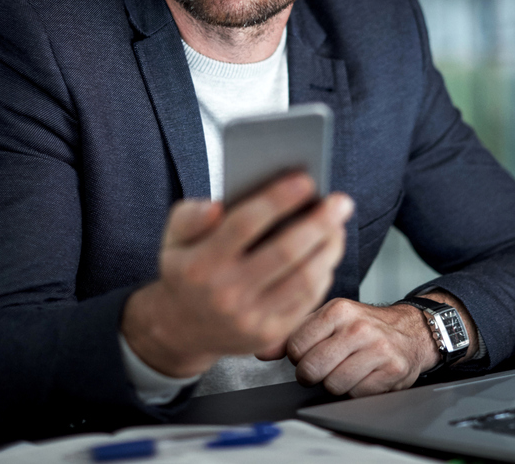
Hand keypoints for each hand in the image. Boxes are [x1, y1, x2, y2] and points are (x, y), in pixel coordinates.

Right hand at [121, 174, 352, 378]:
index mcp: (201, 264)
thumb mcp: (173, 239)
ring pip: (303, 279)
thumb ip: (190, 216)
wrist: (181, 330)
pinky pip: (307, 301)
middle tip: (340, 201)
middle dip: (319, 223)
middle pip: (284, 252)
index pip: (245, 224)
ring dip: (329, 248)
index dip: (279, 200)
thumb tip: (216, 207)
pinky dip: (323, 273)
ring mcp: (249, 319)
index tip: (306, 180)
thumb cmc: (186, 271)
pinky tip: (328, 253)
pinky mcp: (269, 335)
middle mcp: (225, 293)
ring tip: (338, 225)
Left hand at [267, 295, 464, 396]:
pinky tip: (364, 374)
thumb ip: (293, 332)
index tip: (309, 352)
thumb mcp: (328, 320)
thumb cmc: (363, 326)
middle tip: (325, 365)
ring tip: (346, 368)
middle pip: (311, 369)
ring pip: (333, 385)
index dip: (298, 356)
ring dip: (335, 383)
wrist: (411, 331)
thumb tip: (261, 349)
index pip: (295, 347)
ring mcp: (378, 349)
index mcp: (338, 310)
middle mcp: (358, 327)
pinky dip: (357, 389)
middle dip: (313, 374)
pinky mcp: (393, 370)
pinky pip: (357, 393)